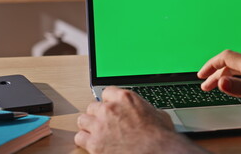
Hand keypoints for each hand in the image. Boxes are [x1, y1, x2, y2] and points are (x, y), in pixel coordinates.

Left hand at [75, 87, 207, 153]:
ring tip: (96, 133)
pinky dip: (85, 141)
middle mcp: (109, 109)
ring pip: (83, 120)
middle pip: (93, 106)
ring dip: (89, 126)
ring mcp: (100, 126)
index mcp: (125, 98)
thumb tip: (147, 112)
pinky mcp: (94, 143)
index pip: (106, 93)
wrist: (157, 152)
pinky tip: (93, 143)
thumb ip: (145, 109)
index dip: (109, 102)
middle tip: (105, 123)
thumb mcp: (157, 114)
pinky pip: (80, 138)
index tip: (110, 107)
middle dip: (98, 115)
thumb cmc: (160, 136)